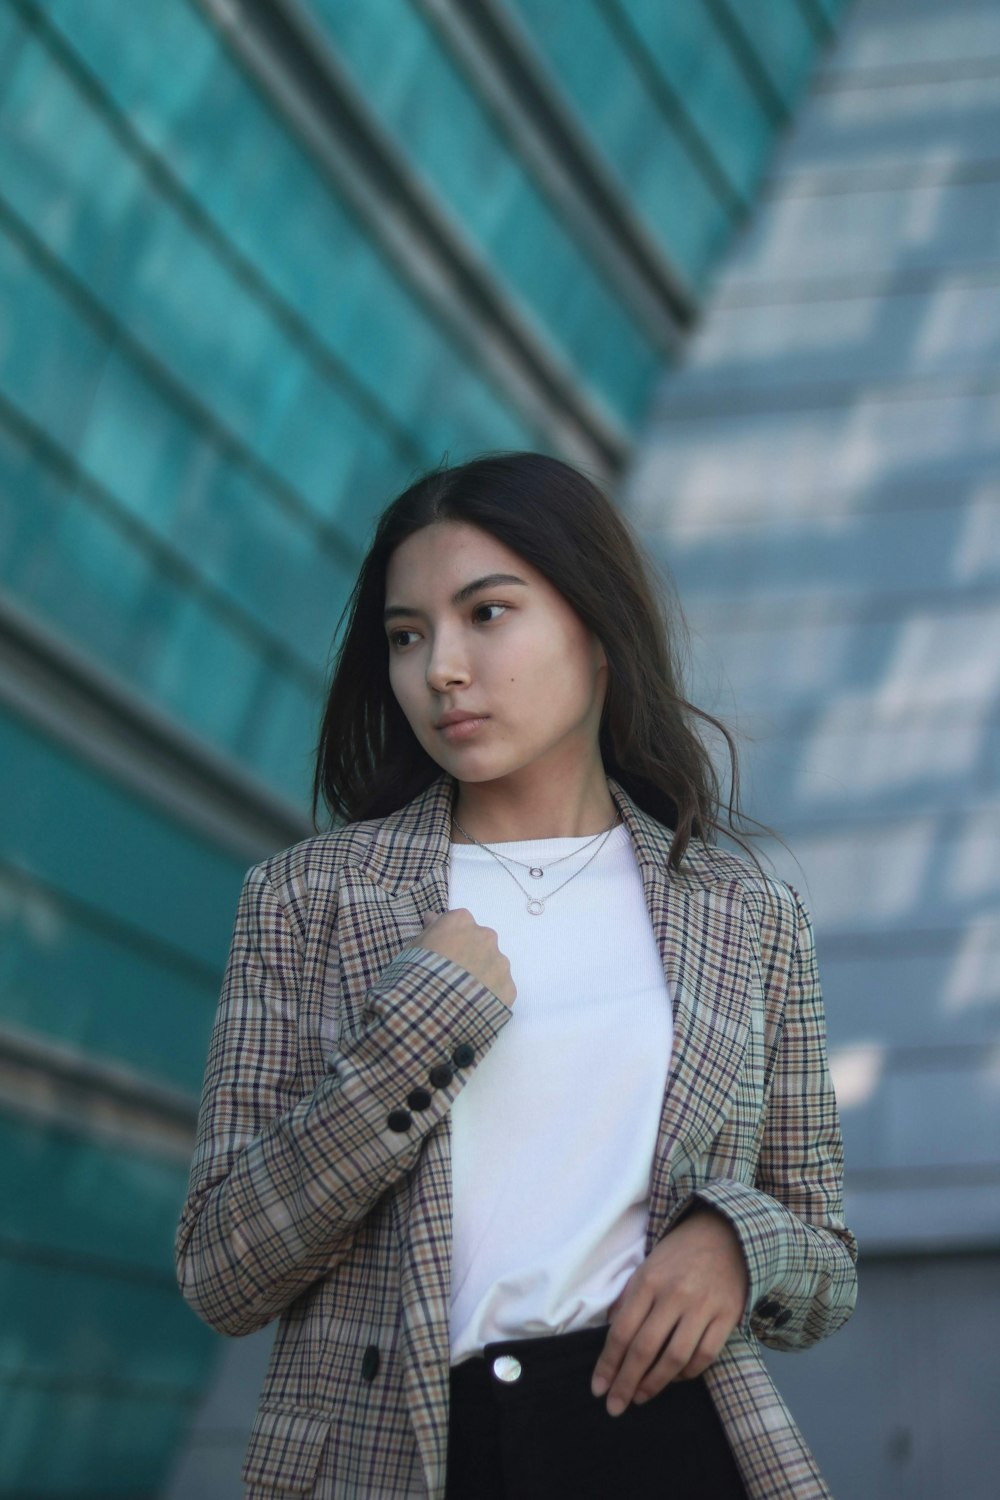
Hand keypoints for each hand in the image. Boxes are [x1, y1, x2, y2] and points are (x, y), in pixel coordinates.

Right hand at [413, 909, 515, 1008]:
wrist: (433, 1011)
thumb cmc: (417, 974)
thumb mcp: (413, 949)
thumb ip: (429, 931)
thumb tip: (432, 918)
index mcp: (461, 921)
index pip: (459, 923)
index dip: (451, 940)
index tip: (443, 955)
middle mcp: (486, 936)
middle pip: (480, 942)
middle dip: (470, 955)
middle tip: (453, 976)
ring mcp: (500, 962)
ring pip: (493, 965)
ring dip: (482, 975)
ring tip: (464, 995)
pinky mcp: (509, 987)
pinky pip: (500, 988)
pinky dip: (490, 995)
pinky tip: (474, 1007)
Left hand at [590, 1205, 747, 1416]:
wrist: (726, 1234)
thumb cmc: (679, 1254)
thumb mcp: (646, 1266)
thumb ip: (628, 1299)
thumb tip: (611, 1335)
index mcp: (648, 1281)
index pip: (622, 1331)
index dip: (608, 1364)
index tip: (598, 1388)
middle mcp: (674, 1295)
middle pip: (645, 1349)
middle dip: (626, 1383)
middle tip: (615, 1407)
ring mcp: (703, 1307)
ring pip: (675, 1358)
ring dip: (655, 1384)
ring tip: (640, 1397)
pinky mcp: (727, 1316)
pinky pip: (705, 1356)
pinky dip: (688, 1374)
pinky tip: (674, 1379)